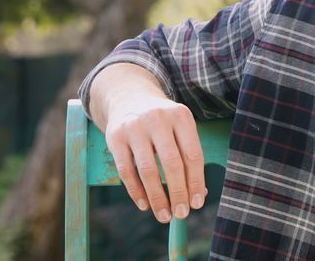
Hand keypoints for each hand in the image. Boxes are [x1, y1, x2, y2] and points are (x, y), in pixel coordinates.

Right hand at [104, 94, 207, 222]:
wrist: (129, 99)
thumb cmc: (162, 123)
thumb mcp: (179, 129)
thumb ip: (188, 156)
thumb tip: (198, 195)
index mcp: (181, 116)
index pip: (193, 154)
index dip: (196, 182)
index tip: (197, 204)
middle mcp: (158, 119)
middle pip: (172, 163)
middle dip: (178, 193)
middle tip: (181, 214)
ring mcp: (135, 127)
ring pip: (148, 170)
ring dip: (157, 197)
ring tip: (164, 216)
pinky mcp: (115, 137)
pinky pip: (126, 171)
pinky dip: (136, 192)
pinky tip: (144, 205)